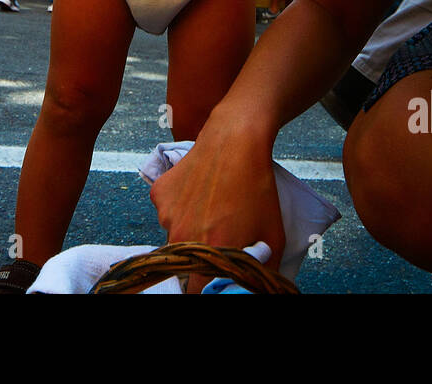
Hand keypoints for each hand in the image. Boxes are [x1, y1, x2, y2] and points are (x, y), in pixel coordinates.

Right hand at [150, 127, 285, 292]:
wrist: (236, 140)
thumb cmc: (257, 187)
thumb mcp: (272, 234)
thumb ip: (264, 270)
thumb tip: (257, 288)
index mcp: (210, 251)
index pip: (196, 290)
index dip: (206, 287)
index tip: (215, 278)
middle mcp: (182, 237)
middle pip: (184, 262)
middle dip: (199, 257)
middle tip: (217, 236)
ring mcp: (166, 214)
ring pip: (174, 235)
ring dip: (189, 229)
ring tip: (212, 207)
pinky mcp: (159, 194)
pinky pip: (167, 211)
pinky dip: (179, 207)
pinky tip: (199, 191)